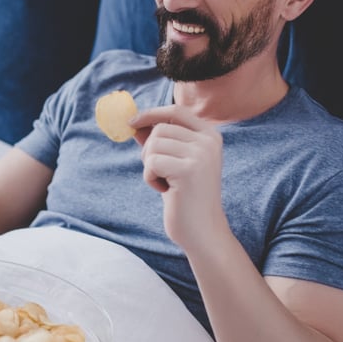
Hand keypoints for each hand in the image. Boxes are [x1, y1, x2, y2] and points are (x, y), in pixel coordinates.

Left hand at [131, 106, 227, 253]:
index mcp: (210, 135)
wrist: (203, 230)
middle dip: (149, 150)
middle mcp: (209, 141)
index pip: (176, 111)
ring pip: (153, 144)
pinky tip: (165, 190)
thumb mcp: (173, 163)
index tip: (132, 122)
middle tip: (159, 172)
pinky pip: (152, 162)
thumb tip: (135, 122)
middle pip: (159, 128)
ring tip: (165, 182)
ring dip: (150, 165)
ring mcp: (201, 154)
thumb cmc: (185, 197)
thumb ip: (159, 141)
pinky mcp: (189, 170)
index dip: (151, 113)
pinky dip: (150, 178)